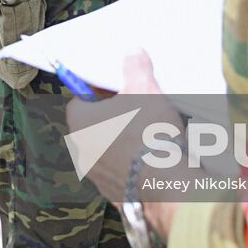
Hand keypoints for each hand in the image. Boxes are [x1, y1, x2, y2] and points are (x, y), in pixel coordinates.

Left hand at [67, 51, 183, 236]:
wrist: (167, 184)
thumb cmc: (148, 133)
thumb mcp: (145, 88)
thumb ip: (135, 67)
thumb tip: (133, 53)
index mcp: (80, 123)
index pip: (81, 99)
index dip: (99, 90)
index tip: (118, 87)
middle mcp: (82, 151)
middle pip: (95, 125)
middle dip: (114, 116)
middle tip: (138, 107)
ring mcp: (98, 176)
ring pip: (109, 150)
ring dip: (125, 141)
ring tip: (152, 132)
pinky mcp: (116, 195)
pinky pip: (124, 173)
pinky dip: (135, 165)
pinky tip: (157, 157)